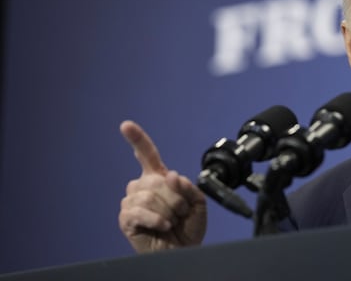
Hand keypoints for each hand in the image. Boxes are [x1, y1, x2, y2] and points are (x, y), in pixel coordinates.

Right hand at [118, 120, 206, 252]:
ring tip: (172, 221)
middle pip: (156, 179)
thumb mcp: (197, 202)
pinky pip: (139, 211)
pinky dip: (157, 219)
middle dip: (176, 197)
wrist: (184, 251)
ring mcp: (132, 201)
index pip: (147, 154)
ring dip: (168, 210)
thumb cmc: (189, 227)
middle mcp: (142, 186)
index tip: (126, 125)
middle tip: (181, 212)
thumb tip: (169, 176)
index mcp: (159, 178)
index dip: (137, 139)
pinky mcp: (126, 218)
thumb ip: (187, 186)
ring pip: (149, 195)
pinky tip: (163, 225)